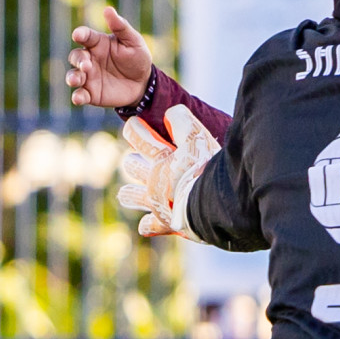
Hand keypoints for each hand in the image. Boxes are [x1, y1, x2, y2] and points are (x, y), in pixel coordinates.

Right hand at [67, 7, 152, 107]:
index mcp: (97, 44)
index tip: (78, 35)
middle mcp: (89, 59)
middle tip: (87, 65)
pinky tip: (78, 98)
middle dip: (78, 60)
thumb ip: (121, 27)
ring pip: (73, 76)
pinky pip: (80, 95)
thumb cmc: (137, 58)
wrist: (143, 83)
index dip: (80, 34)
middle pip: (75, 57)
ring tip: (76, 80)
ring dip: (72, 78)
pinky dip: (77, 97)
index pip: (85, 36)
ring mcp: (88, 76)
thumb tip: (108, 9)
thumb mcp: (133, 41)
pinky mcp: (91, 93)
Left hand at [118, 105, 220, 239]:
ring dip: (130, 193)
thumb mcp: (198, 140)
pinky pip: (148, 226)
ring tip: (127, 193)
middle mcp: (153, 180)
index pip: (139, 139)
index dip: (134, 130)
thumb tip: (171, 112)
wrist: (212, 206)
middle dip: (133, 162)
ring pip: (132, 197)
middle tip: (138, 160)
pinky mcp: (164, 223)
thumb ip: (184, 122)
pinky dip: (148, 224)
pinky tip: (149, 224)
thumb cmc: (207, 171)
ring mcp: (156, 202)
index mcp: (161, 159)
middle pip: (132, 166)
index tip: (133, 124)